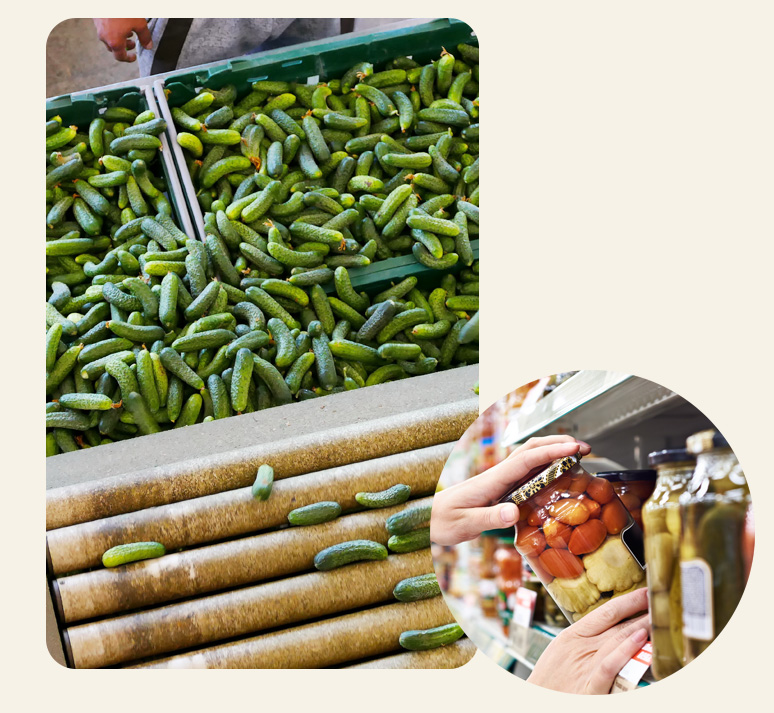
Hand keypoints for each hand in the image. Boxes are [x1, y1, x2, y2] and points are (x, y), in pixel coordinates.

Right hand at [93, 19, 152, 62]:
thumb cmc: (123, 9)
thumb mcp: (139, 24)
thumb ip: (145, 37)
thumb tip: (148, 46)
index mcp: (114, 42)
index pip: (120, 57)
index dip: (128, 58)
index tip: (133, 57)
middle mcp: (104, 37)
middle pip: (114, 48)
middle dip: (125, 46)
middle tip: (133, 42)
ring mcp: (98, 28)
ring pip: (109, 38)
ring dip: (119, 38)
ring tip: (128, 30)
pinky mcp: (96, 19)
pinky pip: (105, 29)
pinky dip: (112, 30)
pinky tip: (119, 22)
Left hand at [430, 435, 590, 545]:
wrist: (426, 519)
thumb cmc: (441, 521)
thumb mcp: (464, 524)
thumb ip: (488, 518)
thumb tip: (513, 512)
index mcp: (492, 480)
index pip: (527, 459)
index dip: (552, 451)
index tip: (574, 448)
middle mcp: (497, 476)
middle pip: (531, 450)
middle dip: (558, 443)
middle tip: (584, 448)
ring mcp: (499, 481)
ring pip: (530, 458)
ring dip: (553, 452)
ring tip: (576, 456)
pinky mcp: (499, 489)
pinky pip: (526, 473)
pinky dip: (545, 467)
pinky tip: (556, 475)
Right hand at [528, 588, 650, 693]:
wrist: (537, 702)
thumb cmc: (548, 681)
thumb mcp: (561, 651)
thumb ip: (585, 640)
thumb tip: (613, 628)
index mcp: (572, 636)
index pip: (605, 612)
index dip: (628, 601)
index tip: (645, 593)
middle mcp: (580, 648)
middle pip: (616, 625)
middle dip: (640, 613)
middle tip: (659, 604)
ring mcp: (587, 667)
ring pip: (618, 640)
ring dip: (640, 628)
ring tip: (657, 619)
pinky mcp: (591, 688)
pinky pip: (610, 666)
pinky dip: (625, 651)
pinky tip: (639, 640)